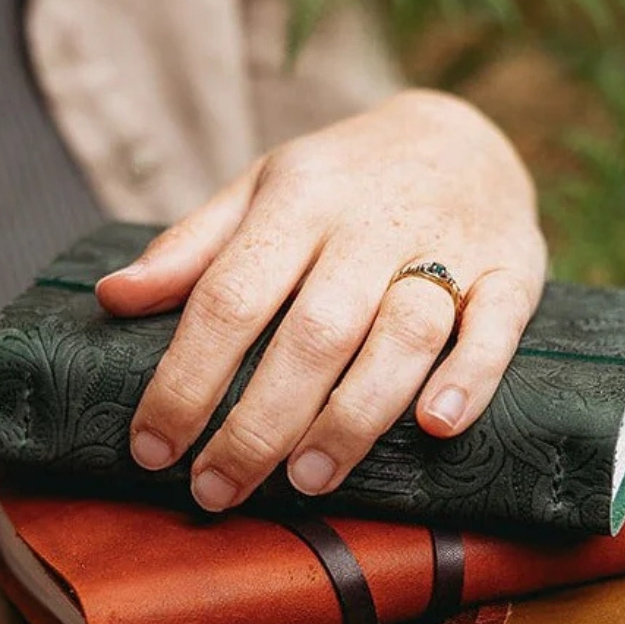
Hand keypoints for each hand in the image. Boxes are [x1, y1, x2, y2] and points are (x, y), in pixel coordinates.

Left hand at [96, 88, 547, 510]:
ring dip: (354, 415)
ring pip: (401, 336)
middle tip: (218, 490)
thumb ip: (192, 247)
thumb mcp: (263, 189)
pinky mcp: (512, 272)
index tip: (153, 450)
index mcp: (297, 201)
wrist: (465, 133)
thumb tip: (112, 299)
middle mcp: (370, 226)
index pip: (229, 298)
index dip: (187, 380)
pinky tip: (438, 425)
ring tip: (308, 480)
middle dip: (259, 422)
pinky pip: (495, 327)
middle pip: (312, 332)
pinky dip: (469, 377)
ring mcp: (447, 248)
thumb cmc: (346, 183)